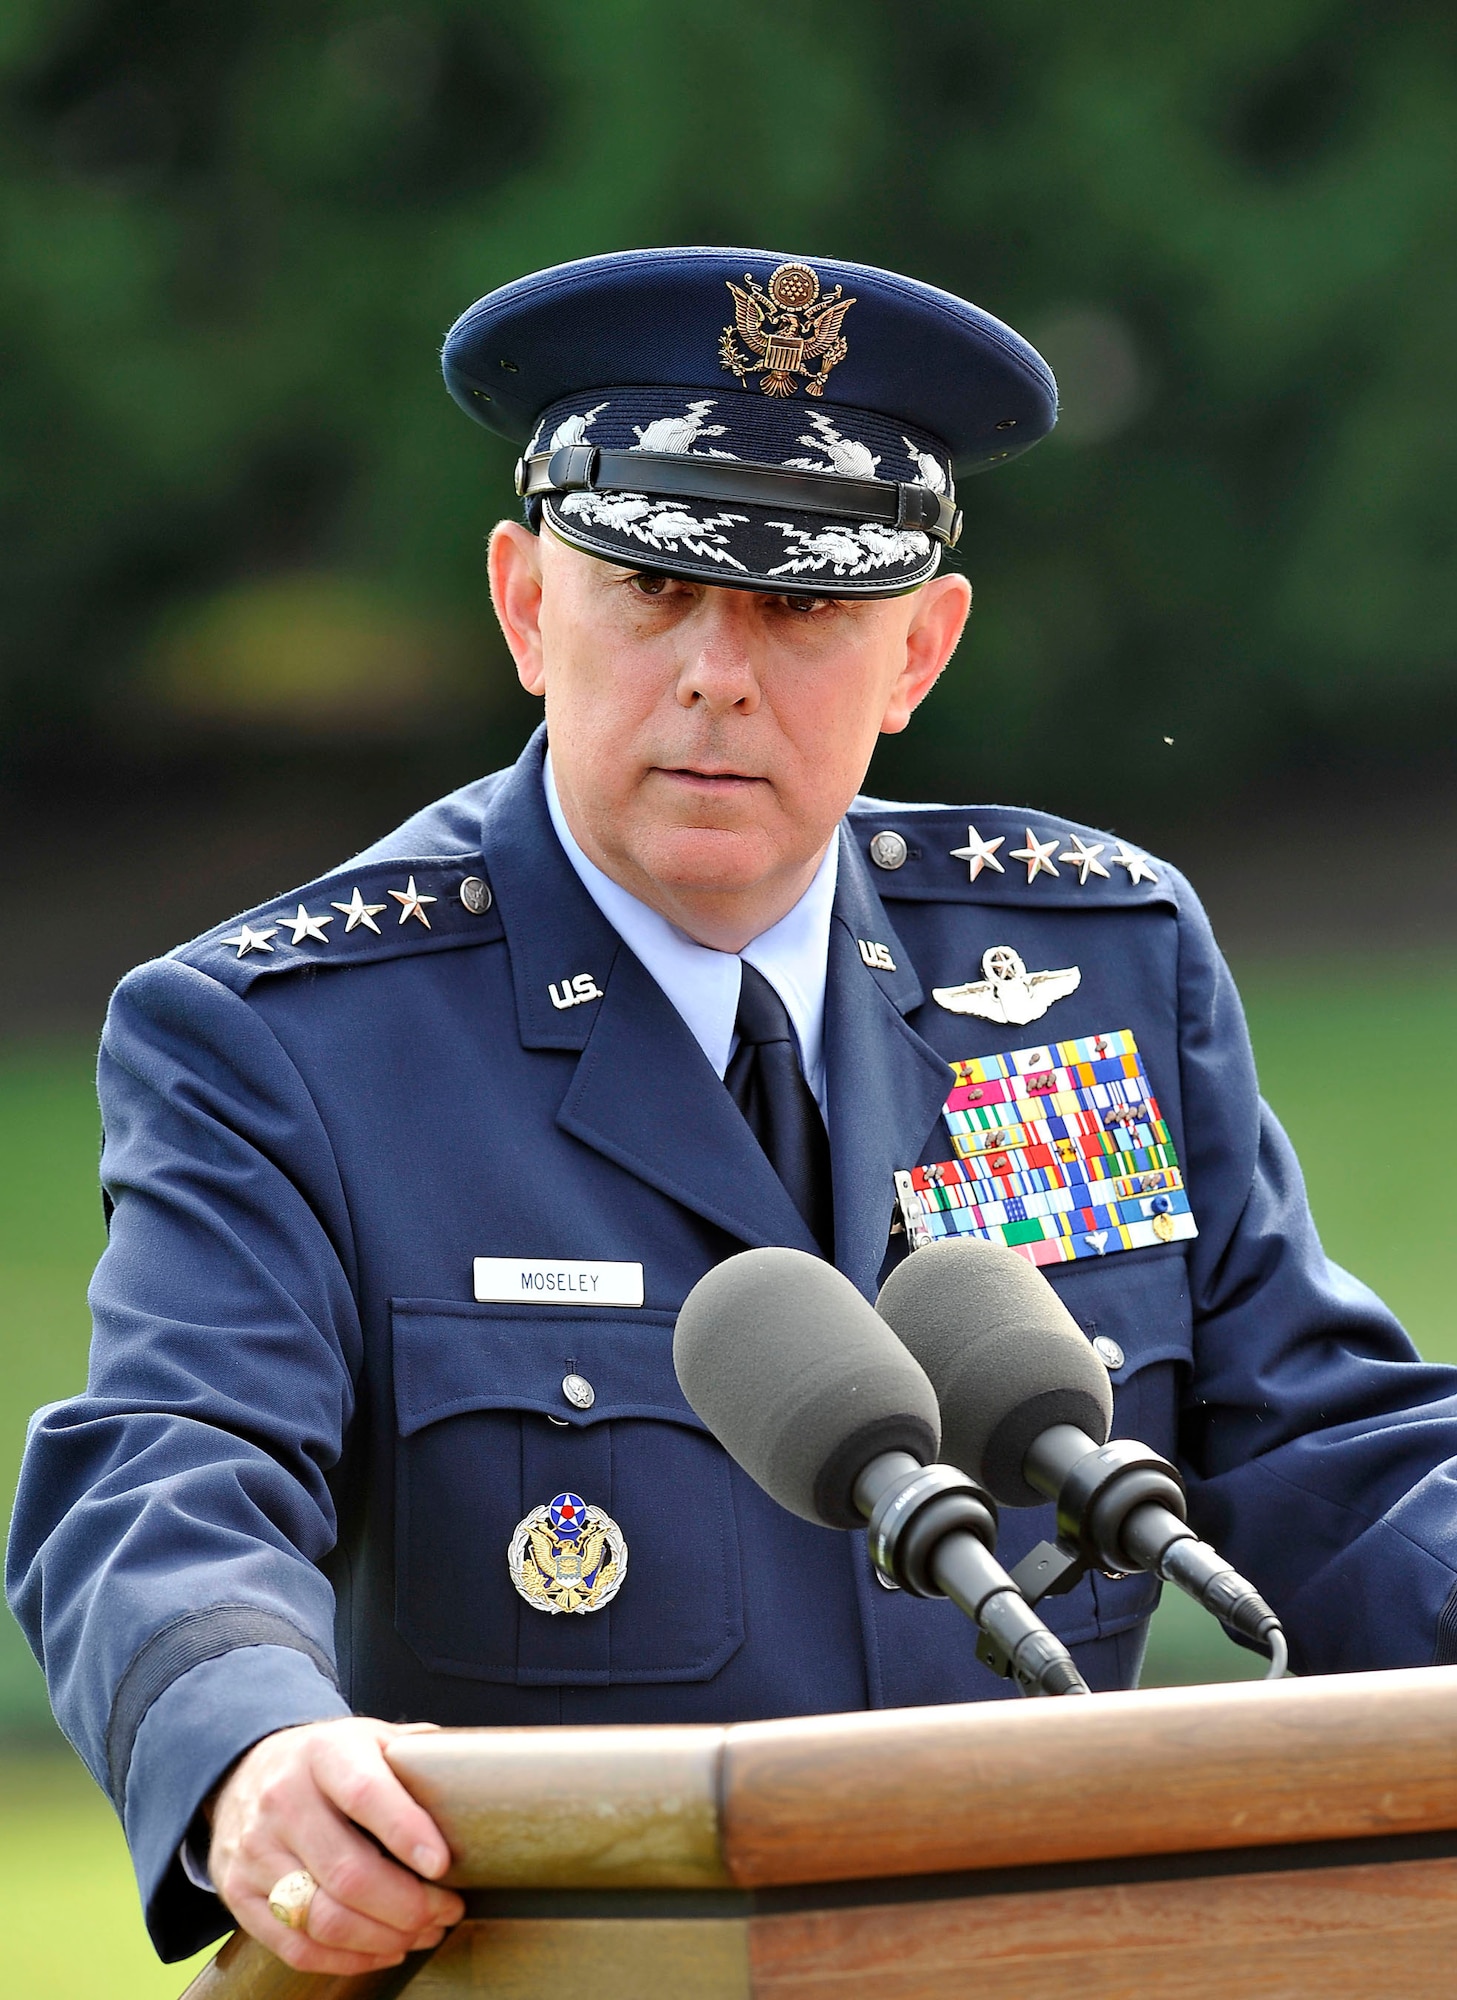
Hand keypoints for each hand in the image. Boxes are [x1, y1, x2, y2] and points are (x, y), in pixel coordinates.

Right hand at [207, 1716, 465, 1974]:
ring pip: (323, 1918)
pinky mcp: (239, 1894)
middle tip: (448, 1911)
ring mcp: (256, 1851)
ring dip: (383, 1939)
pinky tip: (383, 1951)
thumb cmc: (329, 1761)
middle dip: (408, 1906)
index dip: (406, 1832)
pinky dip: (347, 1960)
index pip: (364, 1794)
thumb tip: (479, 1775)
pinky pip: (295, 1946)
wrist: (243, 1770)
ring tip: (423, 1933)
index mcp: (325, 1753)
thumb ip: (416, 1754)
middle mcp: (284, 1801)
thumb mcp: (369, 1737)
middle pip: (348, 1873)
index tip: (443, 1865)